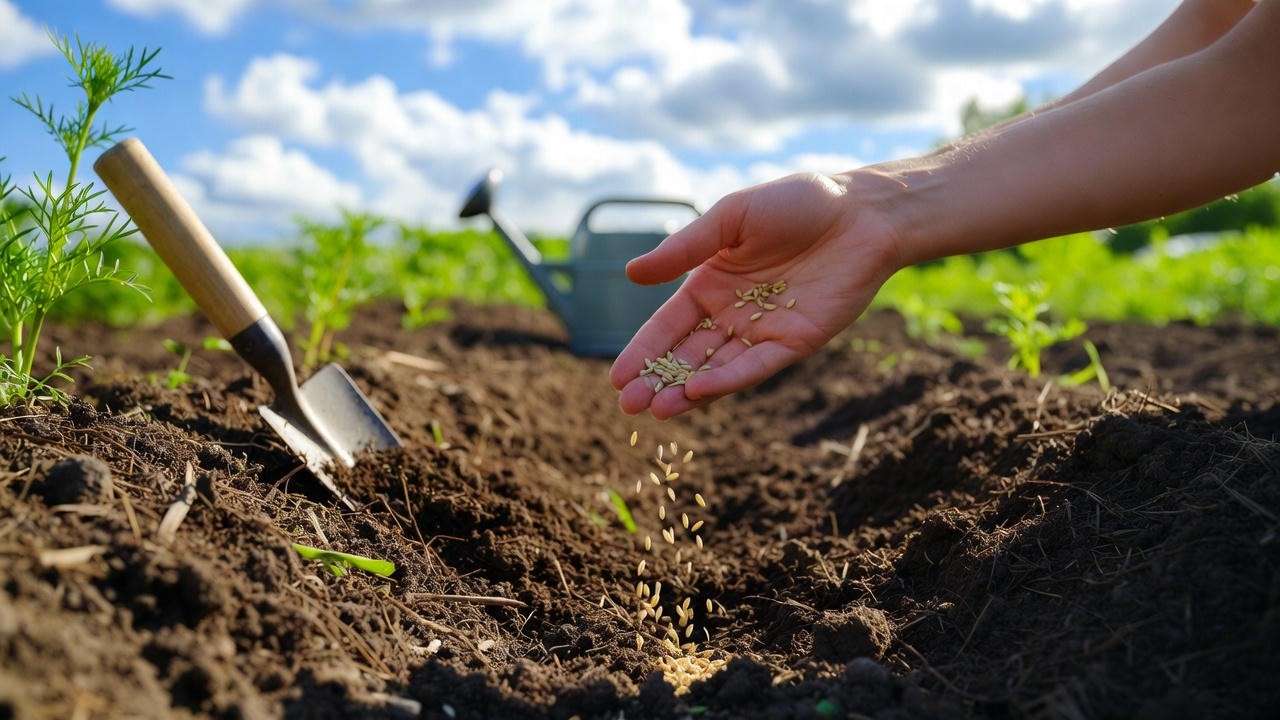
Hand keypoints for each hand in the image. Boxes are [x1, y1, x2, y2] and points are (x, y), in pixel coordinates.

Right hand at [609, 171, 904, 418]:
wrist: (862, 211)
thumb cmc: (797, 203)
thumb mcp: (731, 218)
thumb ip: (685, 248)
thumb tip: (631, 274)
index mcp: (710, 283)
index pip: (667, 326)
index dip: (642, 352)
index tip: (617, 379)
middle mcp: (732, 314)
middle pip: (687, 355)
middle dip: (657, 381)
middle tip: (629, 407)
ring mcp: (763, 332)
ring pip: (717, 368)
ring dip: (686, 391)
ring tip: (656, 410)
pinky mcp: (795, 342)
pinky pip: (756, 367)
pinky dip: (728, 380)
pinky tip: (698, 391)